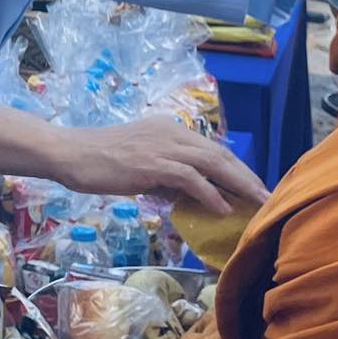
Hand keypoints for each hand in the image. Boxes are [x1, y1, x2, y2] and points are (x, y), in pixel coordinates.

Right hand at [52, 118, 265, 215]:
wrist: (70, 153)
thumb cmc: (98, 161)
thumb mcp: (139, 164)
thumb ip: (166, 175)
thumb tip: (191, 195)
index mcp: (169, 130)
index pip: (213, 149)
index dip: (238, 168)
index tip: (253, 187)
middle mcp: (171, 133)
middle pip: (220, 155)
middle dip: (247, 177)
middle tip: (267, 197)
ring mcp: (162, 146)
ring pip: (213, 164)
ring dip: (239, 185)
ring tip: (257, 203)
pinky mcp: (153, 163)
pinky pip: (191, 178)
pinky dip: (210, 194)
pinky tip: (222, 208)